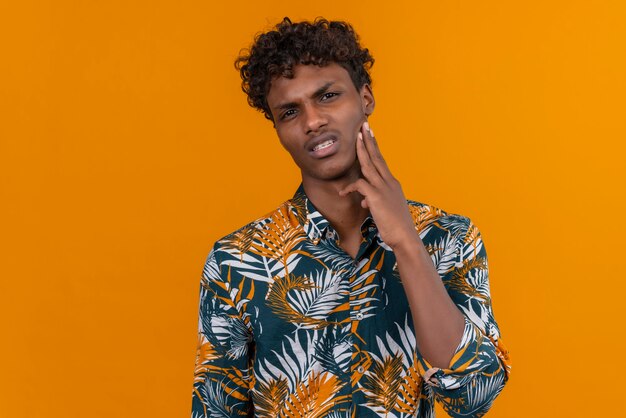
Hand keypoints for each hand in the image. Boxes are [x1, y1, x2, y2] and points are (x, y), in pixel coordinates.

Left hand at [339, 122, 419, 249]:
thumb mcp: (384, 211)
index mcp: (392, 184)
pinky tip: (342, 194)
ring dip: (362, 149)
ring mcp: (383, 188)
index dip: (375, 147)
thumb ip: (374, 202)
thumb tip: (364, 201)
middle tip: (364, 126)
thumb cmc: (396, 227)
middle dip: (369, 140)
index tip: (370, 135)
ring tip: (356, 136)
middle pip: (377, 157)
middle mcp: (389, 182)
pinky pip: (359, 185)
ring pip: (370, 164)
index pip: (381, 161)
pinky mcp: (376, 197)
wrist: (404, 237)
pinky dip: (350, 188)